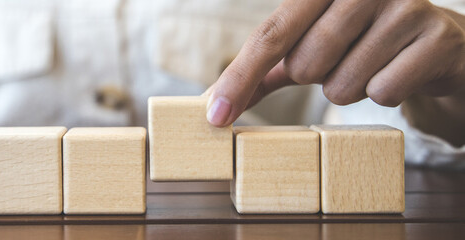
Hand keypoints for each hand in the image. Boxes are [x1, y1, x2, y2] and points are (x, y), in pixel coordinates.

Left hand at [205, 0, 464, 128]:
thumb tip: (214, 103)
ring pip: (342, 84)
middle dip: (318, 76)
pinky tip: (400, 70)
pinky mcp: (437, 35)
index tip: (215, 116)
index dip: (240, 77)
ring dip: (350, 87)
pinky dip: (385, 93)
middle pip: (305, 64)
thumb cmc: (360, 43)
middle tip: (344, 58)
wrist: (436, 44)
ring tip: (373, 63)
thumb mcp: (308, 49)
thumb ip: (262, 70)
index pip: (270, 35)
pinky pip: (382, 92)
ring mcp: (405, 4)